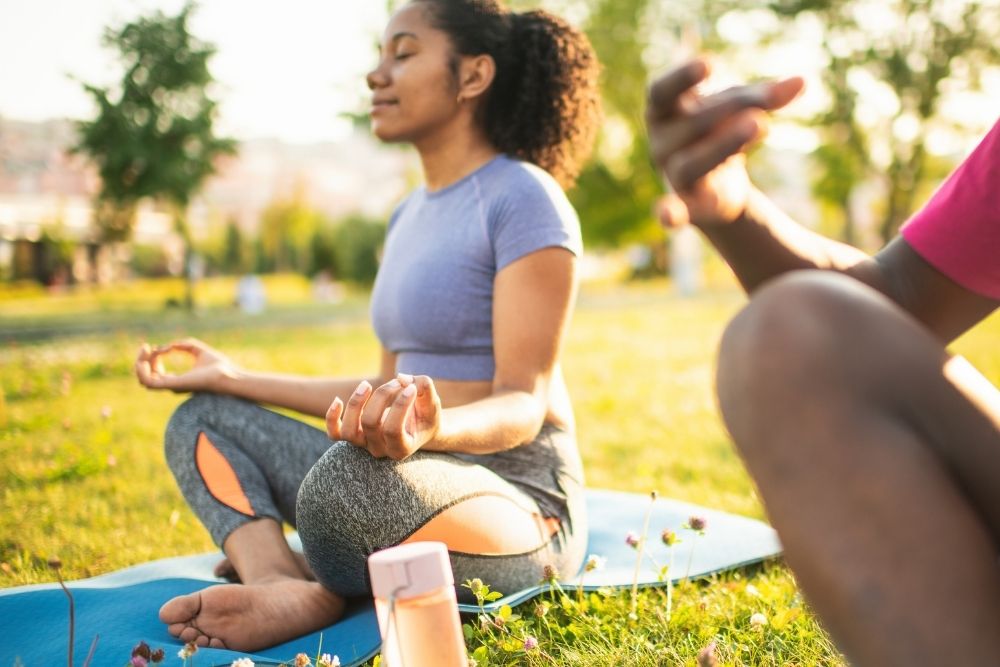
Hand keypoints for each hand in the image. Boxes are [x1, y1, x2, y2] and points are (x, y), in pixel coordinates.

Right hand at [135, 338, 237, 392]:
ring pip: (143, 380)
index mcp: (177, 379)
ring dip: (139, 364)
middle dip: (142, 360)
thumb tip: (168, 346)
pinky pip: (148, 382)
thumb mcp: (197, 349)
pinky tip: (147, 358)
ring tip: (146, 350)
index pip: (155, 373)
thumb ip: (182, 345)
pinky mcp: (172, 385)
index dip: (152, 359)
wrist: (227, 373)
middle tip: (146, 347)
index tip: (157, 347)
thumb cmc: (217, 365)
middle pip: (146, 376)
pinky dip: (142, 370)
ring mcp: (171, 386)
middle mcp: (172, 385)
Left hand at [325, 374, 441, 459]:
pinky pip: (334, 433)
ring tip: (367, 384)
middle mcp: (381, 450)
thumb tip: (402, 378)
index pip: (393, 429)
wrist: (417, 427)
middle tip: (397, 382)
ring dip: (355, 404)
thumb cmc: (425, 415)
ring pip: (348, 431)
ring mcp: (365, 444)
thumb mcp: (432, 403)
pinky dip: (331, 418)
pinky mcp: (353, 436)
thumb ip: (424, 388)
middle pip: (370, 423)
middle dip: (382, 396)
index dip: (400, 405)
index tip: (411, 387)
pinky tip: (337, 400)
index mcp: (402, 448)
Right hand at [646, 59, 803, 227]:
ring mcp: (672, 175)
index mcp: (663, 111)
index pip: (661, 91)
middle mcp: (661, 143)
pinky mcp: (688, 205)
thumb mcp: (743, 108)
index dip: (682, 77)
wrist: (716, 183)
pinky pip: (675, 209)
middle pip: (695, 122)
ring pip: (693, 162)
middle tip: (770, 98)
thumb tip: (803, 81)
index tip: (710, 64)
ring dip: (725, 143)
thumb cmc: (721, 131)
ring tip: (761, 124)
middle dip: (734, 107)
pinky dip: (669, 212)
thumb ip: (767, 96)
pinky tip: (668, 217)